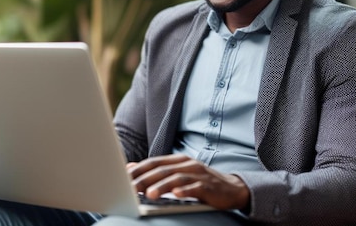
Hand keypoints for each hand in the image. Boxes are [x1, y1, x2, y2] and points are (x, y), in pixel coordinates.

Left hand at [127, 154, 249, 210]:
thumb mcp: (177, 173)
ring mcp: (198, 174)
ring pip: (176, 178)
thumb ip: (156, 171)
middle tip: (130, 188)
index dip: (139, 169)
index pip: (154, 162)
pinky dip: (185, 190)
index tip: (123, 177)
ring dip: (162, 186)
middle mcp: (187, 164)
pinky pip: (195, 188)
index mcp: (178, 160)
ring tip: (149, 194)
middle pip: (162, 170)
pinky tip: (177, 195)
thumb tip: (130, 167)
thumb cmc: (200, 182)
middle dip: (145, 179)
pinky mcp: (208, 187)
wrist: (232, 188)